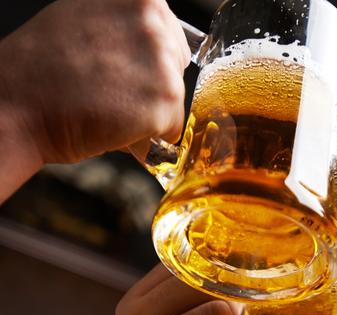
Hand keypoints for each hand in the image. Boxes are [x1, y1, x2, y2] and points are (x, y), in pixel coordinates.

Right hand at [0, 0, 189, 199]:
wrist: (19, 105)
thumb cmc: (43, 67)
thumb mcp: (87, 18)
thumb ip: (125, 22)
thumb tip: (152, 37)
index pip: (169, 32)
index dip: (145, 58)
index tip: (121, 66)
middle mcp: (154, 22)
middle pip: (176, 64)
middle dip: (152, 83)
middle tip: (111, 89)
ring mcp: (162, 61)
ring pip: (173, 97)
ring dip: (148, 110)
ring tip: (108, 105)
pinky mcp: (165, 101)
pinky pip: (171, 127)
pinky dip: (149, 134)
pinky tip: (115, 123)